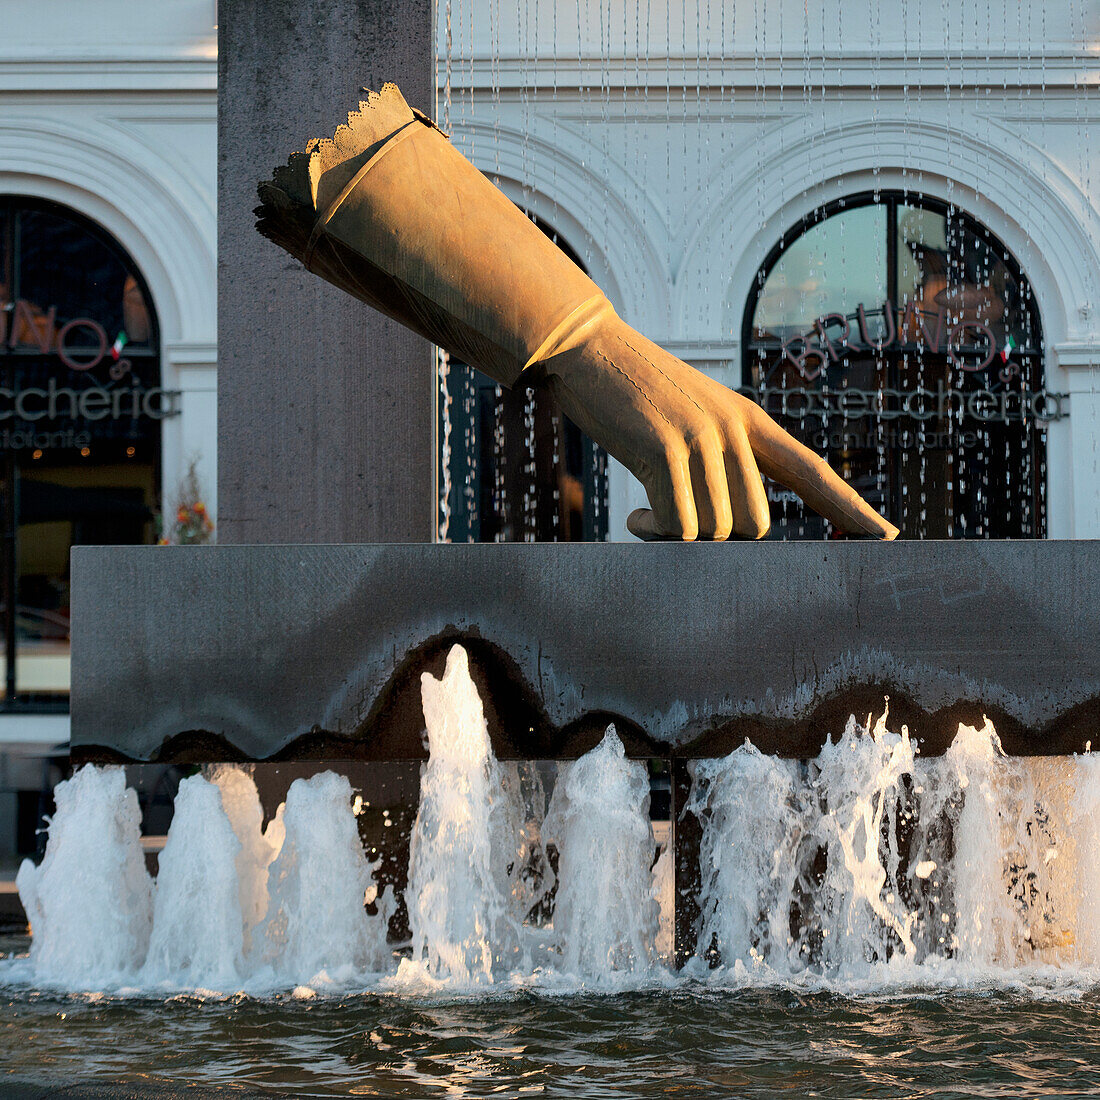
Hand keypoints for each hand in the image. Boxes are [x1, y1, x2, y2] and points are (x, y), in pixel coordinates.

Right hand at [541, 314, 898, 541]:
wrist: (588, 349)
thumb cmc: (633, 393)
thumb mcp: (688, 420)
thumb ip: (717, 460)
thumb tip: (724, 527)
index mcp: (748, 420)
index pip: (810, 470)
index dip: (849, 507)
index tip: (888, 537)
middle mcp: (735, 429)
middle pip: (754, 526)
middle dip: (718, 542)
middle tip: (675, 526)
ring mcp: (702, 437)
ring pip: (715, 531)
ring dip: (677, 536)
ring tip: (646, 515)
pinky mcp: (665, 449)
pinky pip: (677, 524)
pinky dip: (654, 532)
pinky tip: (633, 517)